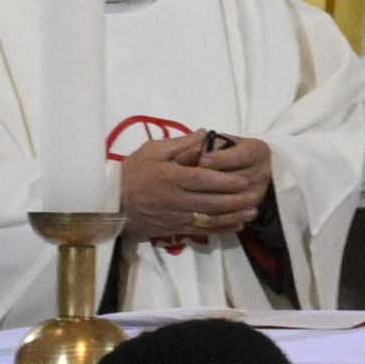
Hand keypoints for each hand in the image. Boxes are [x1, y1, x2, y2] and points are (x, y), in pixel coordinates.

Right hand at [108, 133, 263, 246]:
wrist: (108, 204)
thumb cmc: (131, 173)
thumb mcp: (152, 151)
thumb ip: (181, 144)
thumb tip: (205, 133)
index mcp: (171, 178)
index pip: (203, 180)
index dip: (225, 181)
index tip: (244, 180)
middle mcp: (175, 199)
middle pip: (210, 202)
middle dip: (235, 200)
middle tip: (255, 196)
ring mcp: (174, 216)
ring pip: (208, 219)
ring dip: (232, 217)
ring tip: (251, 212)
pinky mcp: (172, 229)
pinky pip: (199, 231)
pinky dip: (219, 229)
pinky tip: (235, 226)